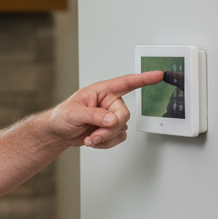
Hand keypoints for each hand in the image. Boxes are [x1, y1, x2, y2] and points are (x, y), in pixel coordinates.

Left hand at [47, 71, 163, 149]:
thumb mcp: (74, 113)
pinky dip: (106, 143)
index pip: (126, 83)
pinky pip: (118, 138)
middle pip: (124, 115)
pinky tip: (94, 141)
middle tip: (95, 134)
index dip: (143, 79)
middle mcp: (109, 102)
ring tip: (89, 138)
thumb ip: (94, 116)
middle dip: (109, 129)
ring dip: (105, 137)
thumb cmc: (63, 116)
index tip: (158, 75)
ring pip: (121, 128)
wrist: (59, 132)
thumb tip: (112, 120)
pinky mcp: (111, 129)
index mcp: (102, 91)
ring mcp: (111, 116)